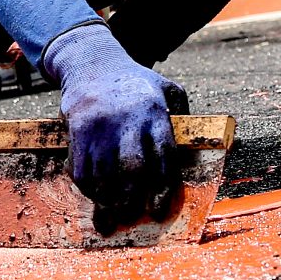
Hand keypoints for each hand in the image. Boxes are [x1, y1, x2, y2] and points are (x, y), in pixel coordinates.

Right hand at [44, 24, 184, 219]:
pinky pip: (81, 167)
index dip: (162, 188)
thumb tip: (201, 142)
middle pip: (132, 169)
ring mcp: (101, 125)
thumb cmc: (135, 81)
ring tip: (110, 216)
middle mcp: (128, 119)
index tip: (157, 211)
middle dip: (131, 199)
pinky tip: (94, 196)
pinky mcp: (79, 129)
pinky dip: (87, 187)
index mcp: (154, 111)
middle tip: (131, 216)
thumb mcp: (165, 86)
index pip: (164, 155)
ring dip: (106, 200)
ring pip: (104, 173)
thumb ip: (182, 112)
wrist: (92, 62)